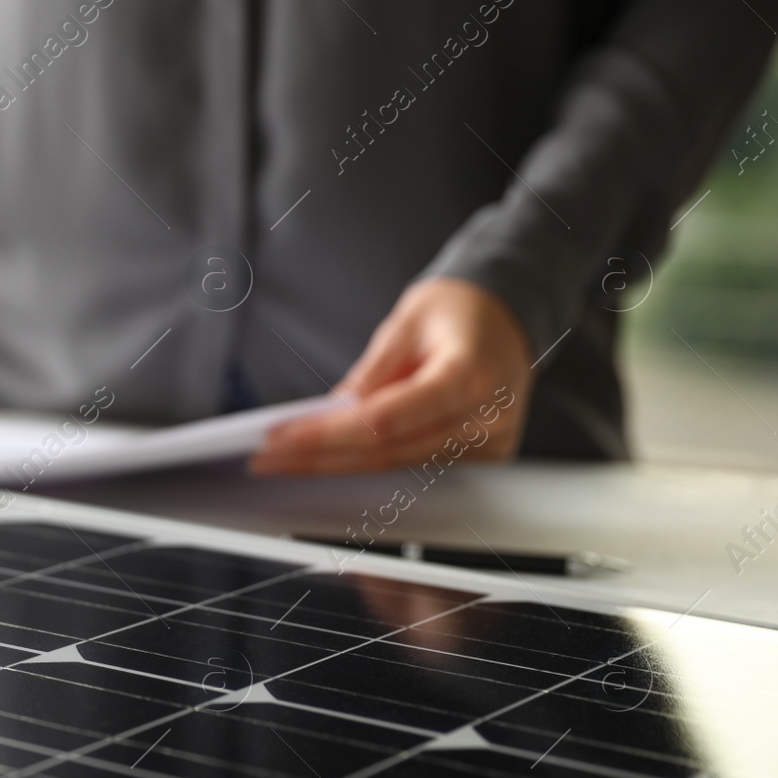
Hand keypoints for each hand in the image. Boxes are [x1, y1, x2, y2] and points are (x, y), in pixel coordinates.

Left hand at [251, 276, 531, 473]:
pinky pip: (414, 465)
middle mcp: (485, 419)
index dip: (326, 434)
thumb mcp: (406, 323)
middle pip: (386, 453)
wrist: (508, 316)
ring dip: (338, 464)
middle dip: (319, 457)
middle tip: (269, 457)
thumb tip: (327, 413)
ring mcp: (489, 444)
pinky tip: (332, 458)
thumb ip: (368, 374)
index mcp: (468, 377)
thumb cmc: (462, 311)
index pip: (383, 422)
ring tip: (288, 458)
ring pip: (396, 466)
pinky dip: (370, 461)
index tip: (280, 437)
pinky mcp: (482, 456)